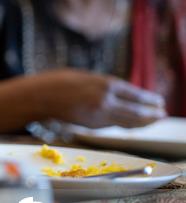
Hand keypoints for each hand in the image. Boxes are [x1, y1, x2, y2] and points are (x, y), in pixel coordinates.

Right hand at [39, 69, 165, 128]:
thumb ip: (103, 85)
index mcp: (106, 84)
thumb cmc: (58, 83)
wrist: (40, 96)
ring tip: (152, 121)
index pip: (135, 95)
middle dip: (151, 114)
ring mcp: (100, 114)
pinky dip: (125, 124)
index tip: (159, 102)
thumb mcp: (86, 77)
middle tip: (162, 115)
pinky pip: (113, 125)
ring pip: (127, 121)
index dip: (149, 100)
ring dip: (141, 122)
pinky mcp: (92, 125)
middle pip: (136, 111)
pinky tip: (130, 124)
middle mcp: (107, 100)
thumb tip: (119, 92)